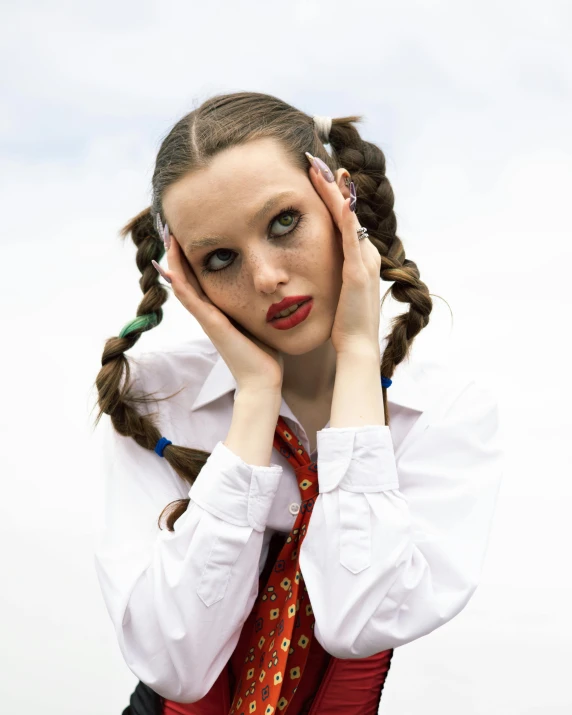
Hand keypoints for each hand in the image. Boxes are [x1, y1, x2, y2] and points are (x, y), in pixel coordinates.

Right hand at [152, 230, 283, 391]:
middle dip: (178, 256)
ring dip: (174, 264)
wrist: (262, 380)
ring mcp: (208, 320)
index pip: (199, 280)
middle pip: (186, 279)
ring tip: (168, 241)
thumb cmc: (264, 353)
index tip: (188, 237)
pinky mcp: (212, 326)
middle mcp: (209, 314)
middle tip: (171, 231)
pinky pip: (191, 301)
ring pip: (184, 287)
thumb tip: (267, 289)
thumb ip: (255, 306)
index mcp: (219, 311)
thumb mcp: (258, 320)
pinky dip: (180, 284)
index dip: (191, 259)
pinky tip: (171, 270)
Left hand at [306, 154, 381, 356]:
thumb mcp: (336, 295)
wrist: (357, 349)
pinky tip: (335, 193)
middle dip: (331, 185)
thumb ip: (330, 278)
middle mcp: (365, 255)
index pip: (344, 220)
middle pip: (347, 211)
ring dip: (334, 190)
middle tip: (314, 161)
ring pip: (347, 216)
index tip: (314, 177)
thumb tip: (314, 270)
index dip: (331, 197)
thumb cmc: (343, 327)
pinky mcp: (357, 271)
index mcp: (359, 260)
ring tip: (318, 167)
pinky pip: (349, 235)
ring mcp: (363, 261)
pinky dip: (343, 212)